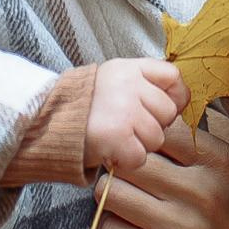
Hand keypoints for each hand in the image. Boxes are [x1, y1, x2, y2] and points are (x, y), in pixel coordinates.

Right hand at [84, 56, 188, 176]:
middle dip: (153, 125)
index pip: (173, 76)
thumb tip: (181, 101)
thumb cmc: (88, 103)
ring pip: (157, 138)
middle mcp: (129, 85)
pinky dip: (127, 160)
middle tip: (129, 127)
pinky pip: (140, 157)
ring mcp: (124, 110)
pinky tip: (112, 151)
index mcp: (130, 68)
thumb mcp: (115, 78)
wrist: (47, 119)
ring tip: (118, 138)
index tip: (161, 108)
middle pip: (168, 112)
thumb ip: (145, 82)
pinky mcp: (116, 136)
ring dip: (139, 145)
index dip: (175, 96)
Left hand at [100, 130, 228, 228]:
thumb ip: (193, 154)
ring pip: (110, 192)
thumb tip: (141, 127)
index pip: (155, 128)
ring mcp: (183, 228)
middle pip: (125, 158)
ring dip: (110, 201)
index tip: (137, 153)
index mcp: (220, 161)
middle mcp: (202, 189)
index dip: (138, 139)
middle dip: (116, 169)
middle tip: (122, 184)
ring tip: (125, 210)